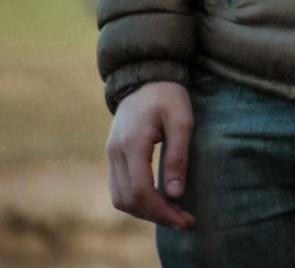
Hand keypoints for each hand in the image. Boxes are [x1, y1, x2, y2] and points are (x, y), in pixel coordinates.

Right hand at [106, 81, 195, 229]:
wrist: (146, 74)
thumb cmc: (168, 94)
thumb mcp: (181, 120)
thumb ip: (178, 156)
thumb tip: (175, 194)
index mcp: (132, 143)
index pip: (141, 190)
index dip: (161, 210)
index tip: (183, 218)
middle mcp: (115, 152)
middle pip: (129, 200)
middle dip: (155, 215)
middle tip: (183, 219)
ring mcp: (111, 153)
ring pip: (120, 198)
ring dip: (144, 211)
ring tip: (172, 212)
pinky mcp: (113, 154)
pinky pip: (119, 188)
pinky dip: (136, 200)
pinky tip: (157, 199)